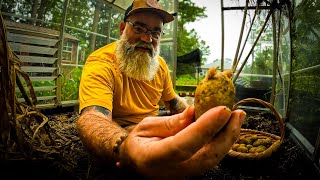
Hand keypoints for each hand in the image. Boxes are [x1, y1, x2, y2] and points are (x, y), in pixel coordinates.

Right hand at [118, 106, 245, 178]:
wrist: (135, 161)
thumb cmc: (138, 141)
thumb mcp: (147, 126)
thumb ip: (172, 122)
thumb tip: (196, 111)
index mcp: (153, 159)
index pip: (183, 145)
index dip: (204, 128)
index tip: (222, 109)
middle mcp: (172, 171)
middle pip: (205, 157)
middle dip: (226, 134)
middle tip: (237, 113)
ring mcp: (184, 175)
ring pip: (213, 159)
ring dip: (228, 137)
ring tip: (237, 117)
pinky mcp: (193, 171)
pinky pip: (211, 157)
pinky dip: (222, 141)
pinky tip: (228, 127)